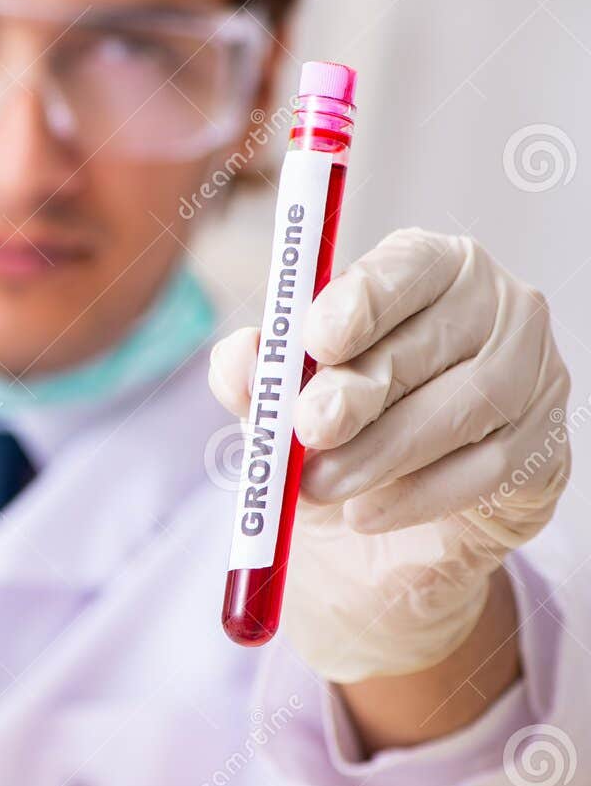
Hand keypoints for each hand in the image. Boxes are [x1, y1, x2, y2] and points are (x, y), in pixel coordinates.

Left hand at [210, 228, 571, 681]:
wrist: (384, 520)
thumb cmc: (336, 427)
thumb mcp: (282, 398)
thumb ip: (256, 373)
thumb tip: (239, 362)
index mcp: (427, 268)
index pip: (406, 265)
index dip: (362, 301)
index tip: (317, 340)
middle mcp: (496, 306)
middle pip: (427, 343)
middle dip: (358, 390)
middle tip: (307, 428)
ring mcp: (535, 373)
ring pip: (462, 406)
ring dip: (381, 452)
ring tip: (318, 486)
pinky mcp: (547, 446)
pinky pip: (490, 468)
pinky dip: (419, 495)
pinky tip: (367, 513)